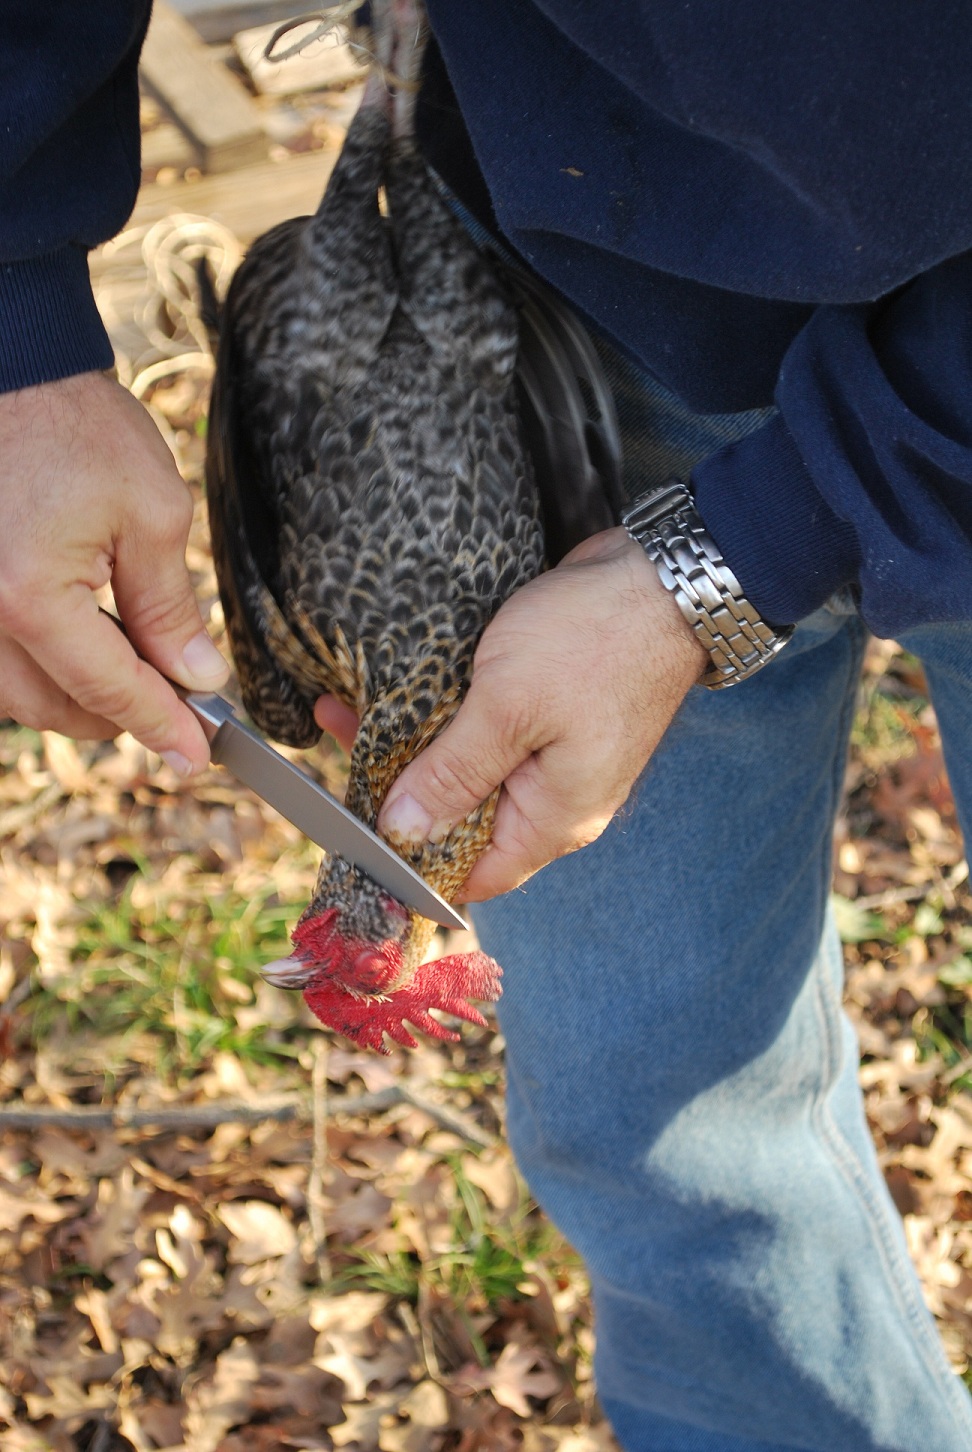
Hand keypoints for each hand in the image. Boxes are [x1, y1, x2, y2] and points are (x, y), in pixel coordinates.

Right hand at [0, 371, 228, 773]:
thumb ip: (170, 608)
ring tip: (134, 669)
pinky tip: (81, 642)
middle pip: (54, 709)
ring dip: (75, 697)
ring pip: (17, 694)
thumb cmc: (77, 427)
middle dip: (118, 718)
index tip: (194, 754)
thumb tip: (197, 676)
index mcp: (31, 598)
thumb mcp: (151, 513)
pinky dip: (39, 668)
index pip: (109, 690)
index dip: (159, 726)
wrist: (10, 370)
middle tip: (175, 708)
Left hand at [372, 526, 705, 900]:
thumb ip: (453, 775)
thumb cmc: (595, 642)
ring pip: (467, 771)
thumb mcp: (508, 709)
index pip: (472, 875)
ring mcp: (552, 756)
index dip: (412, 864)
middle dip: (398, 788)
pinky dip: (442, 718)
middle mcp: (554, 799)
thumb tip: (402, 833)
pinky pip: (484, 733)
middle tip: (341, 742)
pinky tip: (398, 693)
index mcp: (553, 819)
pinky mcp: (547, 715)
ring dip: (413, 745)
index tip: (353, 832)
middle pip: (461, 819)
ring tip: (350, 709)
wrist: (662, 577)